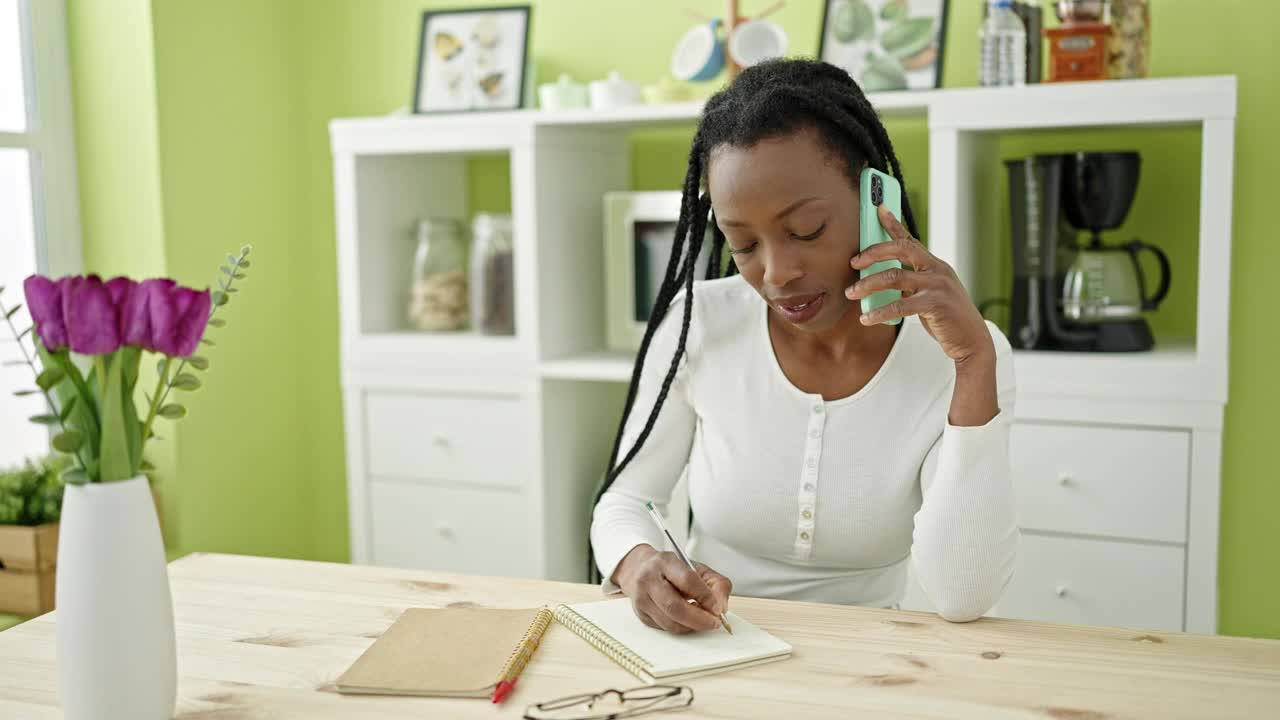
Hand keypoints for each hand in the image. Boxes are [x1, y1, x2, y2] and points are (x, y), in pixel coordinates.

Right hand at [611, 545, 732, 633]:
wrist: (641, 570)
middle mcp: (649, 579)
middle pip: (675, 606)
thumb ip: (716, 584)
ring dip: (691, 626)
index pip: (687, 580)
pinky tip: (688, 621)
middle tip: (714, 623)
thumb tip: (721, 608)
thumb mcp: (697, 568)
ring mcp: (642, 598)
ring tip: (702, 621)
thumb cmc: (672, 570)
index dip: (705, 597)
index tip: (718, 608)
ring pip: (669, 622)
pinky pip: (665, 628)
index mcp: (665, 562)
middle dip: (699, 619)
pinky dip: (681, 628)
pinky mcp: (641, 614)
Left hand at [847, 204, 994, 365]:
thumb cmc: (946, 318)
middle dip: (873, 253)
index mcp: (935, 265)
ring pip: (895, 277)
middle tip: (853, 263)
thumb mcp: (930, 294)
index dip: (893, 223)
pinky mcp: (936, 304)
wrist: (971, 340)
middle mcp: (937, 270)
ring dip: (868, 285)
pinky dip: (879, 311)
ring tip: (851, 293)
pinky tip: (866, 318)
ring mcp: (938, 285)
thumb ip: (911, 283)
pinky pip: (900, 305)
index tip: (878, 209)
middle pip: (900, 249)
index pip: (910, 240)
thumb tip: (879, 280)